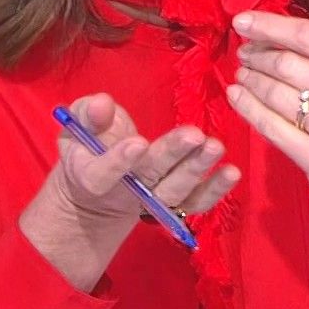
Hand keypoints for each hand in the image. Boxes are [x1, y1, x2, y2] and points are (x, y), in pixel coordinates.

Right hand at [44, 92, 241, 228]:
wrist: (96, 191)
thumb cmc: (86, 147)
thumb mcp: (76, 126)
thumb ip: (88, 114)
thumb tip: (101, 104)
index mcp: (92, 176)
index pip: (103, 173)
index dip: (120, 161)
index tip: (138, 142)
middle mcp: (125, 192)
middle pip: (150, 178)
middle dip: (174, 156)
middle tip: (196, 136)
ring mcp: (152, 200)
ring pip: (176, 190)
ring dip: (198, 170)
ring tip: (216, 147)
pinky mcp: (173, 203)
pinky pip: (194, 202)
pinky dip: (214, 191)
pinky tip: (232, 172)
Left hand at [226, 0, 308, 217]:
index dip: (272, 26)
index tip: (244, 21)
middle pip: (289, 65)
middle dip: (258, 53)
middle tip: (245, 49)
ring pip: (276, 95)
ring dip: (250, 78)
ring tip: (243, 69)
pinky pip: (272, 129)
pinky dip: (248, 108)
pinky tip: (237, 95)